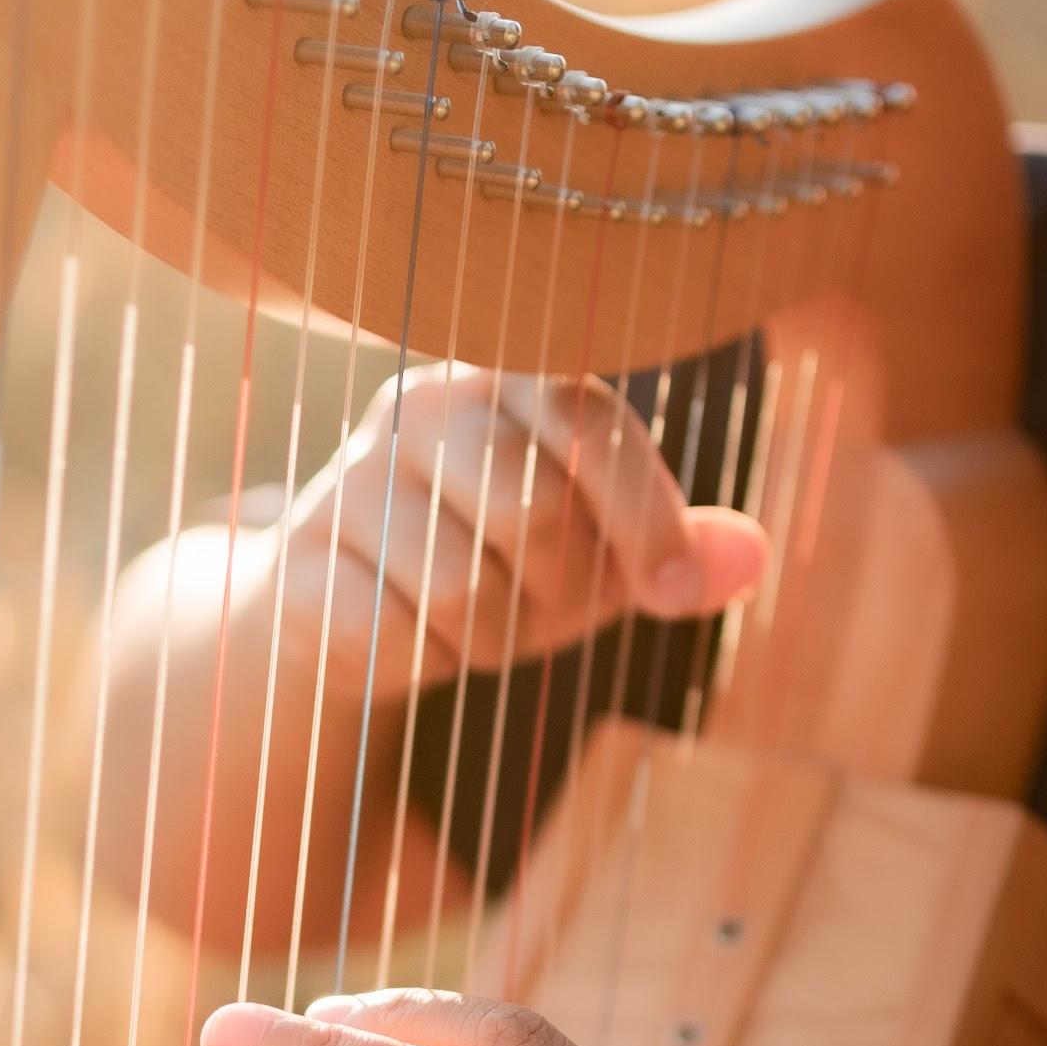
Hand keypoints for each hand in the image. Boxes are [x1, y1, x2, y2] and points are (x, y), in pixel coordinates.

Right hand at [257, 364, 767, 715]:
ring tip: (477, 626)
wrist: (348, 601)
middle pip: (531, 514)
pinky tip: (412, 647)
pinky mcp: (294, 566)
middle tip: (548, 611)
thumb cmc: (500, 557)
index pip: (591, 421)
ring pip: (462, 591)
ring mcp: (346, 484)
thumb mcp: (601, 551)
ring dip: (492, 642)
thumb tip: (752, 559)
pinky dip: (422, 669)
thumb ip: (675, 552)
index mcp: (509, 376)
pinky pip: (387, 640)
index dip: (646, 514)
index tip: (672, 592)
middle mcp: (419, 407)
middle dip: (562, 594)